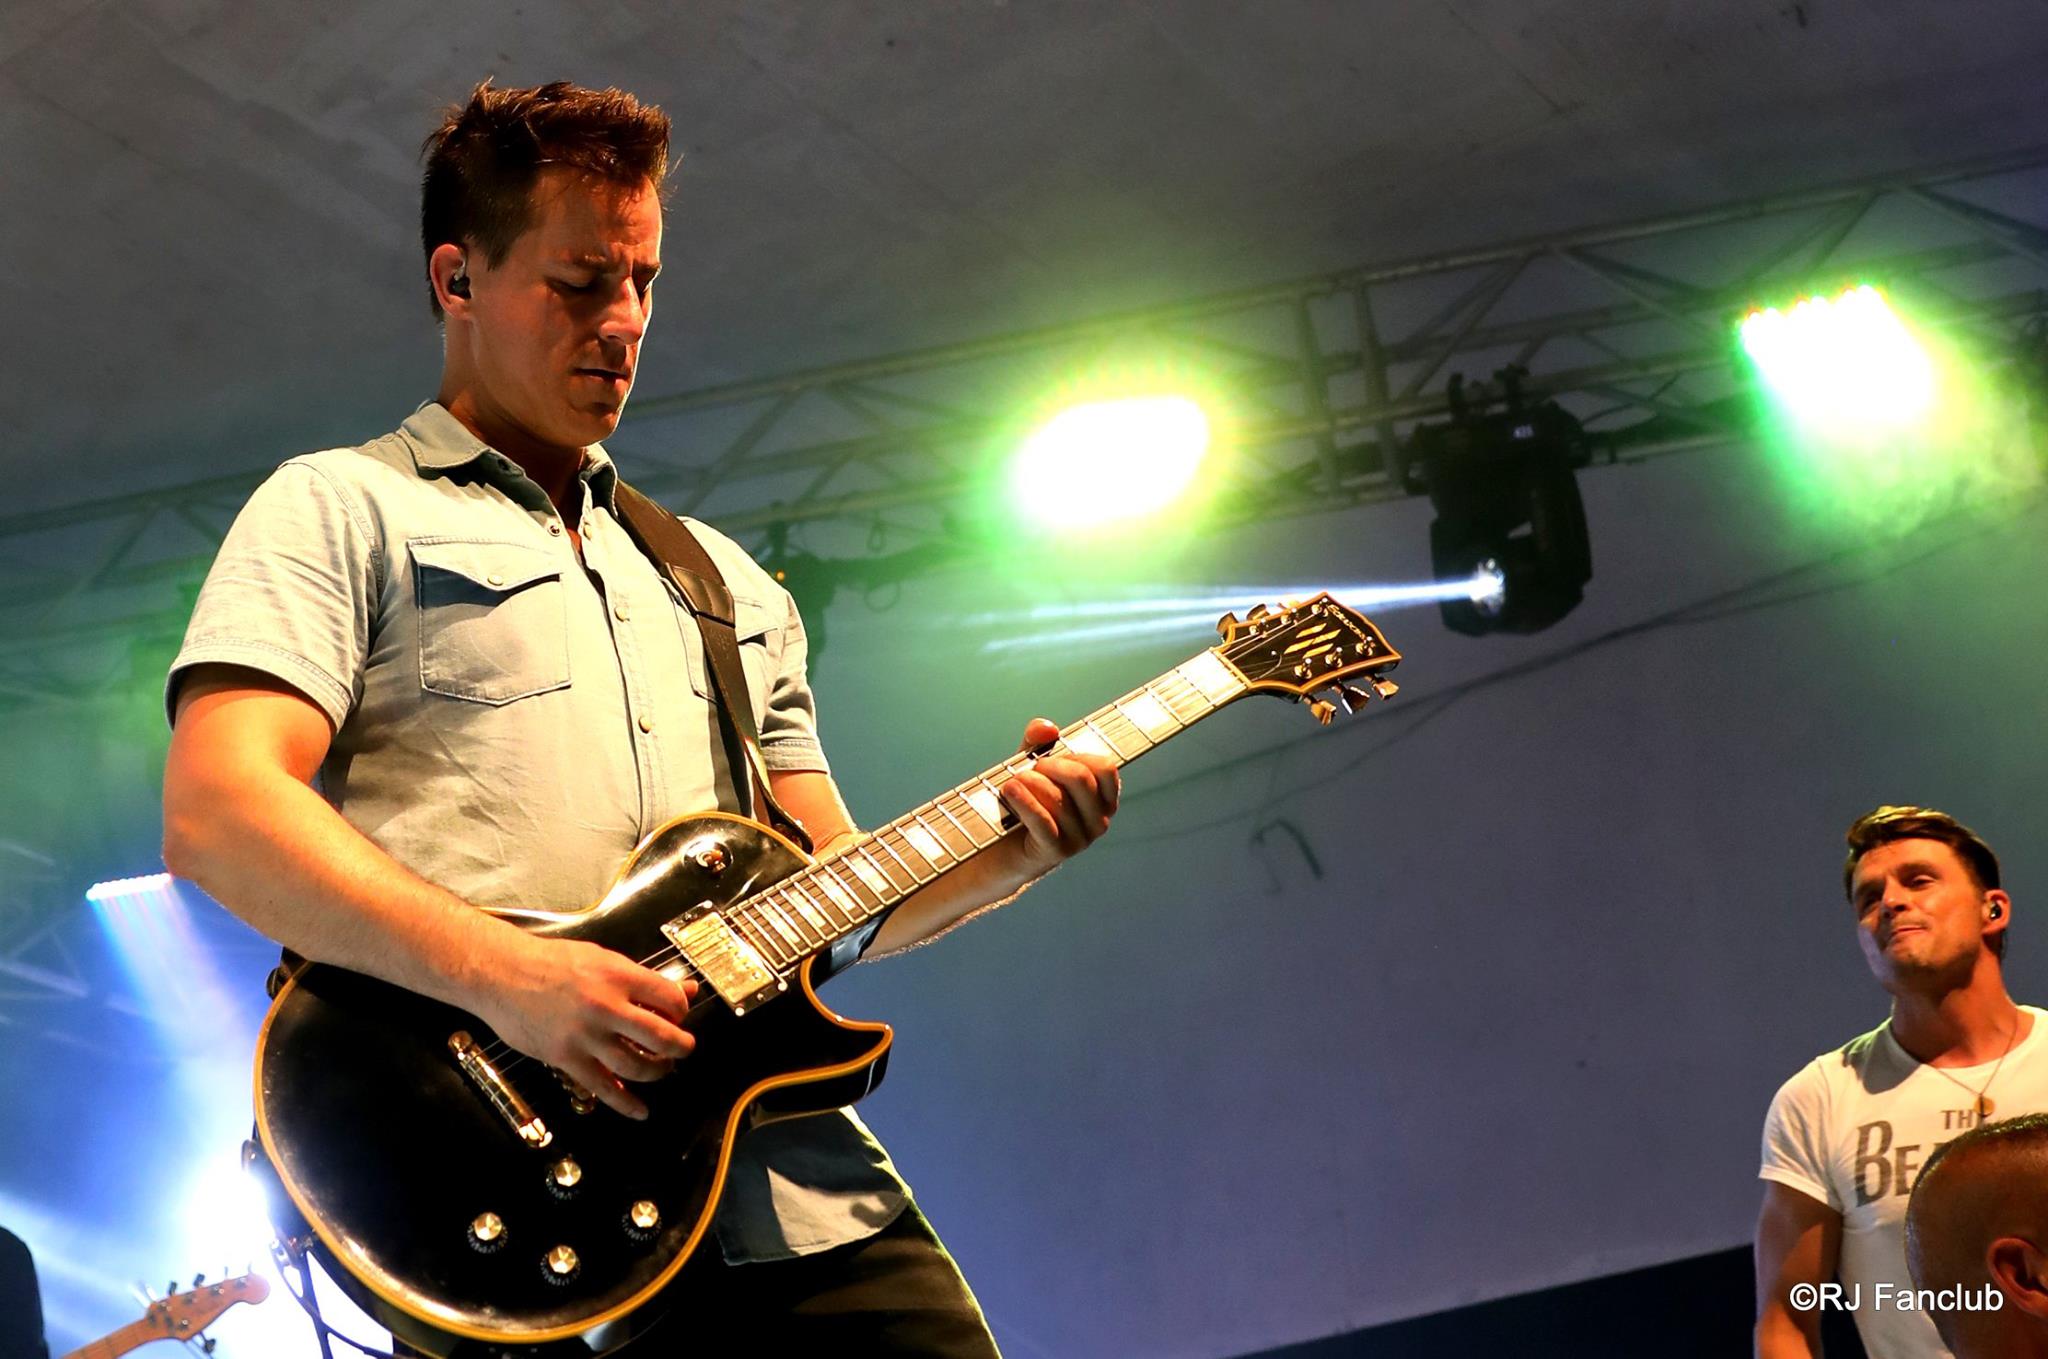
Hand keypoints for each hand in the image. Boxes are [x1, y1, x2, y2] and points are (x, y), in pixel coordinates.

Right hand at [468, 933, 696, 1119]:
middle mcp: (606, 1006)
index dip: (681, 1010)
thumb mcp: (602, 958)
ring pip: (636, 1065)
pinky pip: (602, 1086)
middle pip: (660, 1036)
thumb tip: (686, 989)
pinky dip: (625, 1103)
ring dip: (657, 1071)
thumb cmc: (551, 961)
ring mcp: (585, 1035)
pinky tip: (640, 1110)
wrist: (503, 974)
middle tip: (684, 1048)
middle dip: (681, 1046)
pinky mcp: (566, 1058)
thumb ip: (643, 977)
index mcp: (618, 976)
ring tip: (662, 1068)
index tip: (678, 1015)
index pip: (669, 998)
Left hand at [996, 717, 1120, 881]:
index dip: (1077, 755)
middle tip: (1029, 768)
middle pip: (1081, 779)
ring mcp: (1080, 840)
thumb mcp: (1031, 768)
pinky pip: (1043, 822)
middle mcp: (1098, 821)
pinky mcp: (1056, 852)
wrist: (1001, 849)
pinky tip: (1009, 791)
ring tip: (1012, 782)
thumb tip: (1046, 728)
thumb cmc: (1023, 805)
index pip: (1106, 768)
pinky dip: (1024, 802)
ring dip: (1030, 783)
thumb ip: (1038, 744)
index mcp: (1102, 800)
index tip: (1054, 758)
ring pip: (1059, 800)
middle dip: (1051, 766)